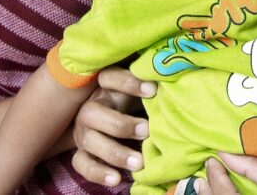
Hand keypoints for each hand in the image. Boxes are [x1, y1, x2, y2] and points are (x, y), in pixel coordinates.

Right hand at [70, 66, 155, 186]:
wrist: (107, 120)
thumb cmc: (130, 101)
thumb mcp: (137, 91)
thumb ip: (150, 88)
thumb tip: (175, 85)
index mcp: (105, 88)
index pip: (109, 78)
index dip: (128, 83)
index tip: (153, 90)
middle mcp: (90, 109)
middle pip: (93, 113)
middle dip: (121, 124)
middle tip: (146, 131)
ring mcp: (83, 132)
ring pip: (90, 141)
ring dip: (114, 153)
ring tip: (139, 163)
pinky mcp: (81, 152)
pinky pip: (82, 164)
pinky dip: (98, 173)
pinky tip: (117, 179)